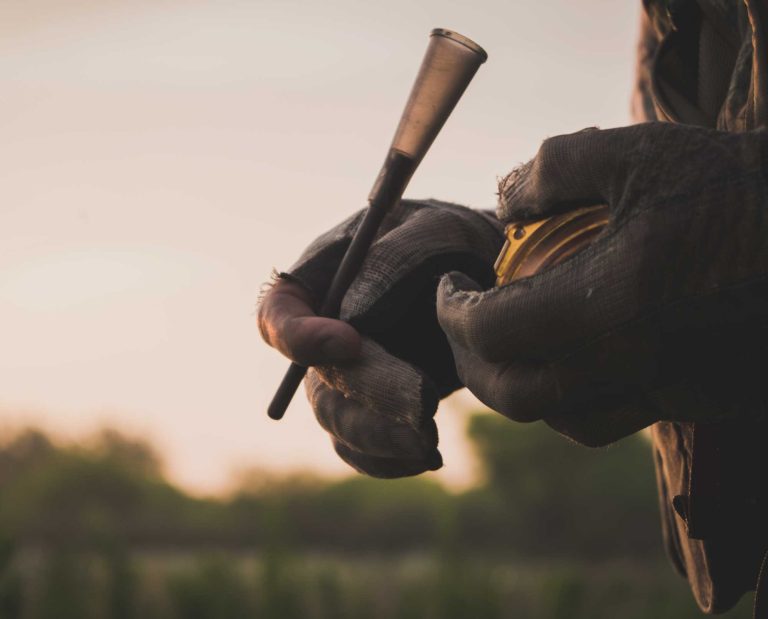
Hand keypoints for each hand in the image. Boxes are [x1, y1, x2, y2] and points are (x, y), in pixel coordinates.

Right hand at [259, 200, 503, 475]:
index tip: (350, 342)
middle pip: (316, 379)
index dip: (298, 337)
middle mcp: (323, 334)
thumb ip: (393, 259)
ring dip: (380, 436)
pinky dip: (389, 460)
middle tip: (423, 403)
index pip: (277, 315)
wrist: (489, 278)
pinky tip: (428, 456)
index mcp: (319, 280)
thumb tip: (352, 314)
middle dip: (367, 394)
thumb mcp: (434, 227)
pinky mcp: (376, 407)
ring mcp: (348, 376)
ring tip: (430, 440)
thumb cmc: (454, 240)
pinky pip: (364, 448)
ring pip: (338, 422)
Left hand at [437, 123, 767, 445]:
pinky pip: (611, 420)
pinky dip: (568, 401)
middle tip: (460, 324)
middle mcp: (639, 359)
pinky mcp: (697, 399)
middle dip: (470, 365)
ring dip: (516, 388)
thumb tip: (501, 198)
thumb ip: (554, 169)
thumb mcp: (643, 151)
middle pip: (516, 396)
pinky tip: (568, 361)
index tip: (447, 286)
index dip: (451, 312)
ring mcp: (671, 388)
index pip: (495, 333)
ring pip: (562, 420)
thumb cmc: (738, 186)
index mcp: (617, 299)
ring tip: (505, 345)